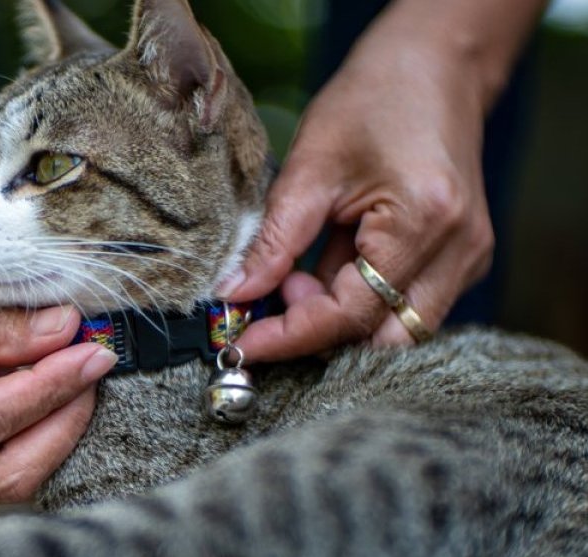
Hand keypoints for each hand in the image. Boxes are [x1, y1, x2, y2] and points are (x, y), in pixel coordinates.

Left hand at [221, 32, 493, 361]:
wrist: (434, 66)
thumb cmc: (373, 101)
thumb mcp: (309, 167)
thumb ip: (275, 241)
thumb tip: (235, 295)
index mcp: (423, 223)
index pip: (351, 314)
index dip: (291, 336)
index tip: (242, 344)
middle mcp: (459, 250)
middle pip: (384, 341)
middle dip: (318, 336)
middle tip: (270, 301)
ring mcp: (468, 257)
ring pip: (397, 330)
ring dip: (338, 319)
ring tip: (298, 274)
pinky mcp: (462, 257)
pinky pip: (406, 304)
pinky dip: (358, 301)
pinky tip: (326, 266)